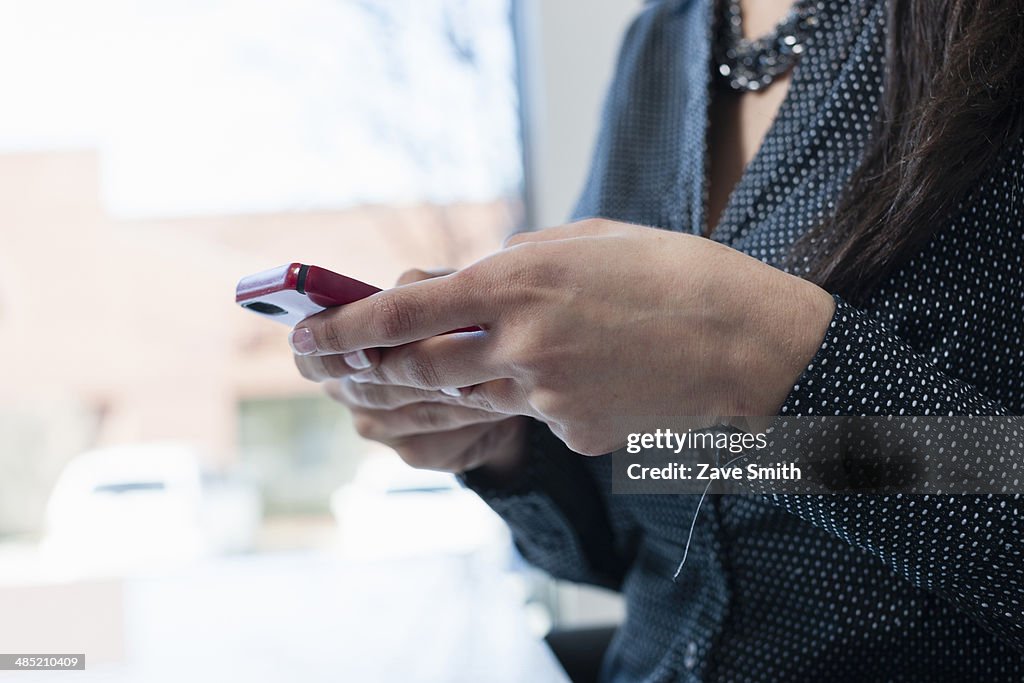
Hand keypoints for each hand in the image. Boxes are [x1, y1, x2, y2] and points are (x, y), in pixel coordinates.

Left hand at [290, 220, 834, 454]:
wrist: (742, 338)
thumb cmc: (667, 272)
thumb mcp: (578, 242)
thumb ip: (511, 267)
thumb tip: (463, 291)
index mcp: (515, 283)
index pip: (401, 314)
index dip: (344, 327)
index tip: (307, 335)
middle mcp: (519, 345)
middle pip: (414, 372)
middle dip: (369, 372)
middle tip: (340, 368)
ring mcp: (547, 398)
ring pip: (463, 400)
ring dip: (434, 388)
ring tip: (423, 373)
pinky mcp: (574, 433)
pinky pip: (531, 416)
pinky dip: (530, 396)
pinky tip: (573, 373)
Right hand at [295, 268, 528, 473]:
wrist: (499, 378)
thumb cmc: (459, 321)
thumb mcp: (443, 290)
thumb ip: (418, 288)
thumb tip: (404, 290)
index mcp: (341, 349)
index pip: (311, 360)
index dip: (331, 358)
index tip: (365, 354)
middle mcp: (352, 394)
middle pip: (367, 391)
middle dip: (409, 374)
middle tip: (447, 360)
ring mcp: (383, 429)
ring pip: (410, 413)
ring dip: (448, 394)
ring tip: (484, 376)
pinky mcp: (419, 453)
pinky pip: (440, 437)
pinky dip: (468, 418)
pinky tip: (491, 404)